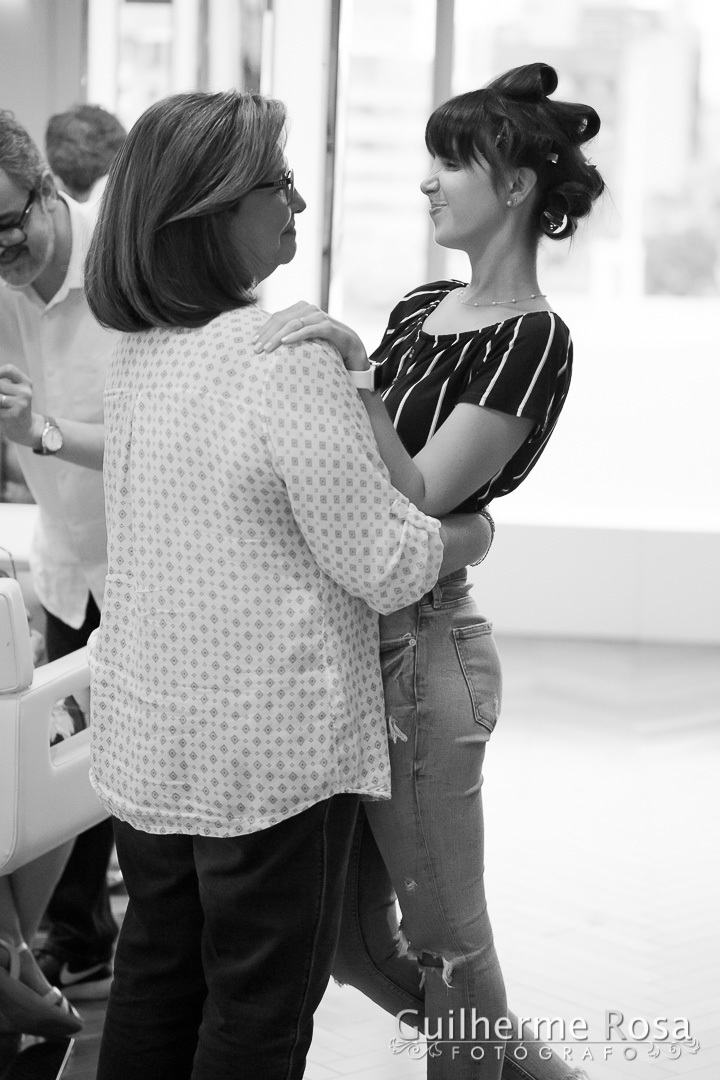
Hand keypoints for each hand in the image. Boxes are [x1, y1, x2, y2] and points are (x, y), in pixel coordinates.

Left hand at [0, 364, 42, 446]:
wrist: (25, 428)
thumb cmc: (14, 406)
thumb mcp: (13, 391)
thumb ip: (3, 384)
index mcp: (26, 383)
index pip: (10, 369)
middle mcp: (25, 392)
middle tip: (1, 399)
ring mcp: (21, 404)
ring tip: (2, 405)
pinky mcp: (14, 414)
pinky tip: (2, 413)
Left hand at [253, 301, 368, 369]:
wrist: (353, 349)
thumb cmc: (327, 345)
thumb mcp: (305, 339)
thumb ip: (291, 335)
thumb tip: (268, 343)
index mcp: (301, 309)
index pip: (277, 317)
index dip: (263, 329)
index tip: (252, 343)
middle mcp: (309, 309)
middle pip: (281, 319)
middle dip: (267, 334)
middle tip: (256, 349)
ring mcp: (319, 316)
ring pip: (292, 323)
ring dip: (277, 336)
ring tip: (267, 349)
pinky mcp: (328, 327)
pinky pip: (308, 330)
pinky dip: (295, 336)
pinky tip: (285, 343)